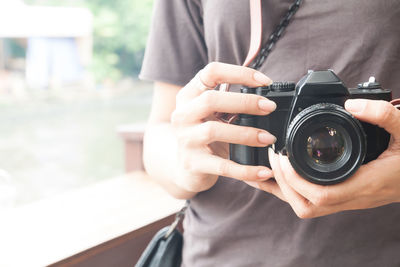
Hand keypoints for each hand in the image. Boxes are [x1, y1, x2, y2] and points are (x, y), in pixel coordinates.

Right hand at [170, 62, 276, 192]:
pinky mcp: (192, 163)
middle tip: (270, 107)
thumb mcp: (213, 114)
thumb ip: (231, 101)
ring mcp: (185, 139)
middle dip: (245, 102)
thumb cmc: (205, 135)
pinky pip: (222, 166)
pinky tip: (264, 171)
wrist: (185, 168)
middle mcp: (182, 114)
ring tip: (268, 138)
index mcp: (189, 95)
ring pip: (213, 130)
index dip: (239, 73)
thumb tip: (265, 92)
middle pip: (210, 99)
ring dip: (246, 133)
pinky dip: (245, 169)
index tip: (264, 81)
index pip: (211, 72)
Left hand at [249, 99, 399, 217]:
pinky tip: (285, 177)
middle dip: (283, 184)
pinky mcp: (347, 196)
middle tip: (274, 157)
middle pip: (307, 206)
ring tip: (274, 165)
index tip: (282, 157)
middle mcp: (354, 197)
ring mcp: (349, 200)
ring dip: (286, 191)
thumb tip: (352, 105)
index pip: (321, 195)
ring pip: (308, 208)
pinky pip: (314, 202)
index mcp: (364, 184)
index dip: (295, 181)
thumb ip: (383, 115)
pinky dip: (294, 191)